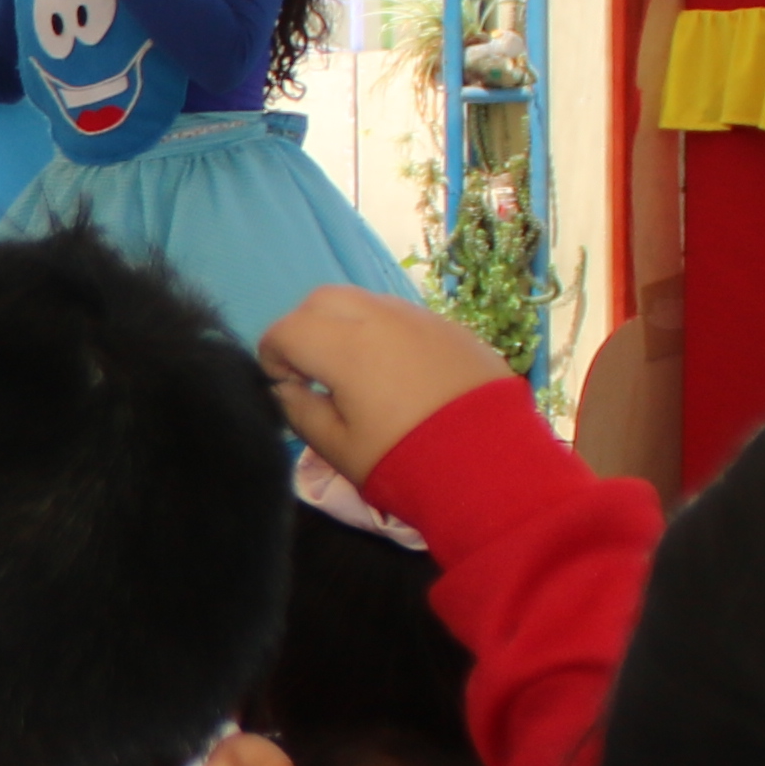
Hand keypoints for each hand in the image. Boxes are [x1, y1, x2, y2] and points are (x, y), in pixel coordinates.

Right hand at [256, 284, 515, 482]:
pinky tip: (399, 375)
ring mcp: (419, 317)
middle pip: (321, 301)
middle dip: (305, 330)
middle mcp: (379, 317)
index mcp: (343, 346)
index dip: (273, 359)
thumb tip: (287, 388)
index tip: (288, 389)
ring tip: (358, 374)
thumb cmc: (403, 460)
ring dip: (345, 327)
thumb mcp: (337, 448)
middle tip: (315, 374)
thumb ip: (299, 410)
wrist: (491, 465)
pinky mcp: (450, 327)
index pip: (284, 329)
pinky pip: (402, 317)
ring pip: (364, 302)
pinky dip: (384, 334)